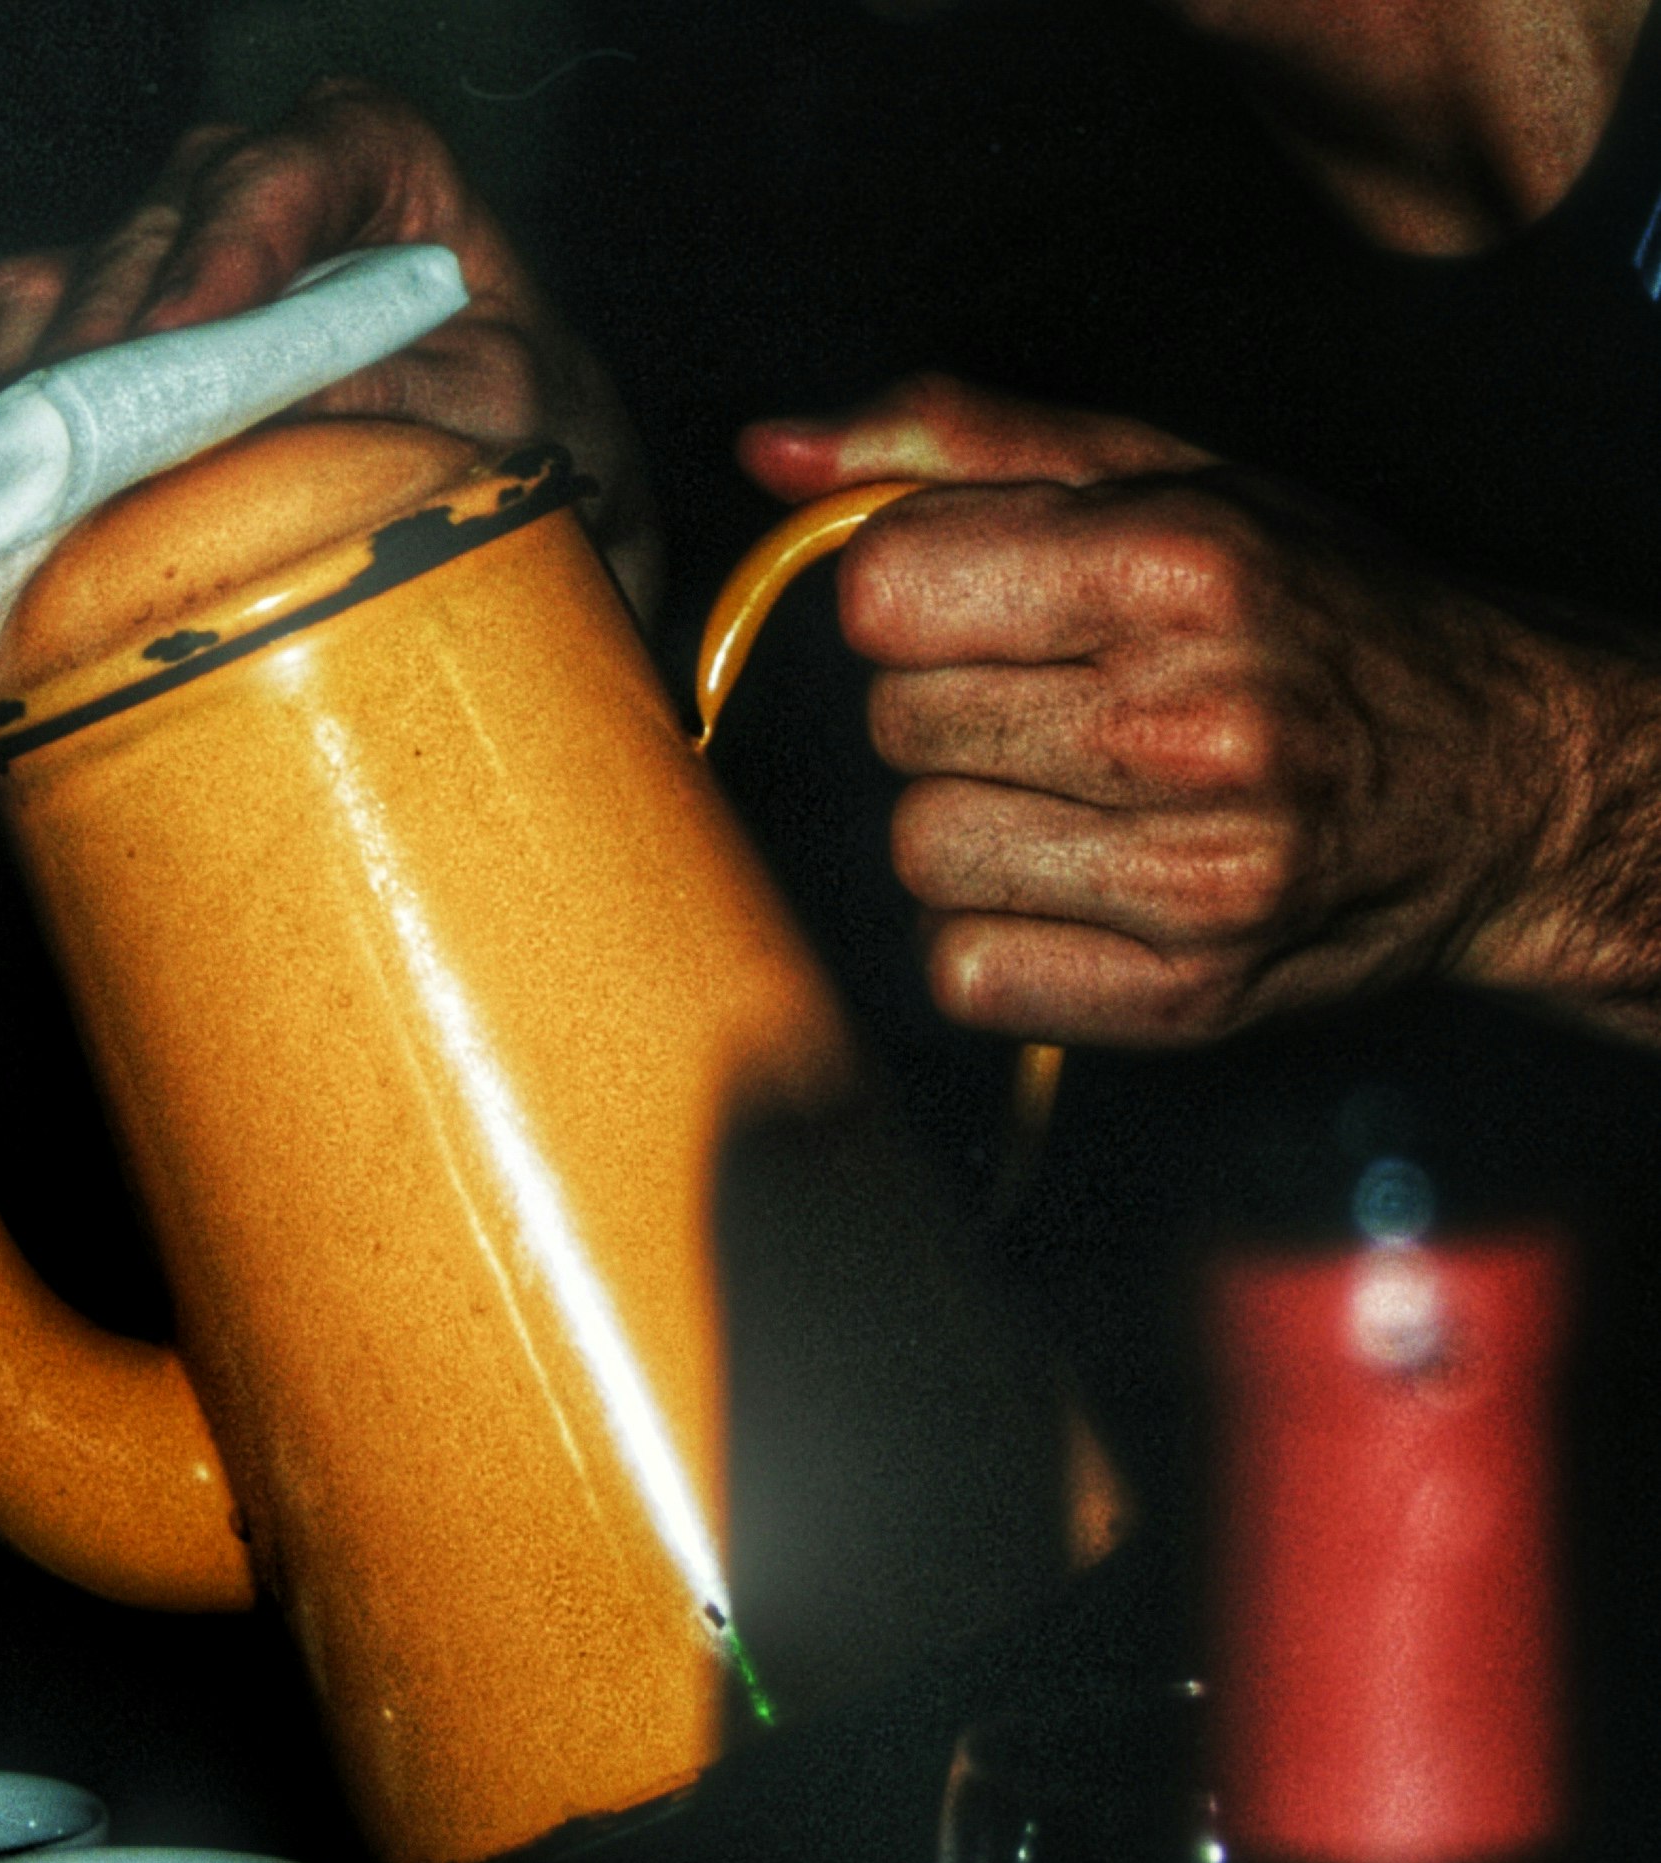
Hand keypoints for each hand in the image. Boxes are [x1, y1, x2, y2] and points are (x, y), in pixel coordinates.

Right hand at [0, 78, 659, 613]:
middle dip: (123, 343)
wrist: (501, 484)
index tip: (188, 337)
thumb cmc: (525, 426)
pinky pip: (24, 337)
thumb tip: (265, 412)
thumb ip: (394, 387)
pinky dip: (21, 410)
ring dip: (56, 395)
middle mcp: (255, 182)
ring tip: (52, 491)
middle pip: (162, 233)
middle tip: (96, 451)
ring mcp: (170, 250)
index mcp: (370, 154)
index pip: (290, 167)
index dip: (232, 247)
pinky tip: (34, 487)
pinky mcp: (107, 326)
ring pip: (72, 284)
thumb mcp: (497, 407)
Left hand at [737, 374, 1656, 1046]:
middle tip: (1060, 705)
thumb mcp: (1175, 482)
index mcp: (1183, 564)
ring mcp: (1193, 875)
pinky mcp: (1183, 997)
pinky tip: (1079, 886)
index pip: (883, 594)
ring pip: (918, 854)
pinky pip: (961, 972)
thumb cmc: (1316, 620)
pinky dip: (992, 936)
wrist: (1504, 790)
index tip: (985, 611)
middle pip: (896, 727)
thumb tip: (773, 453)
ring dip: (967, 826)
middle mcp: (1191, 722)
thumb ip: (965, 449)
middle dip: (950, 710)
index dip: (910, 600)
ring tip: (1076, 796)